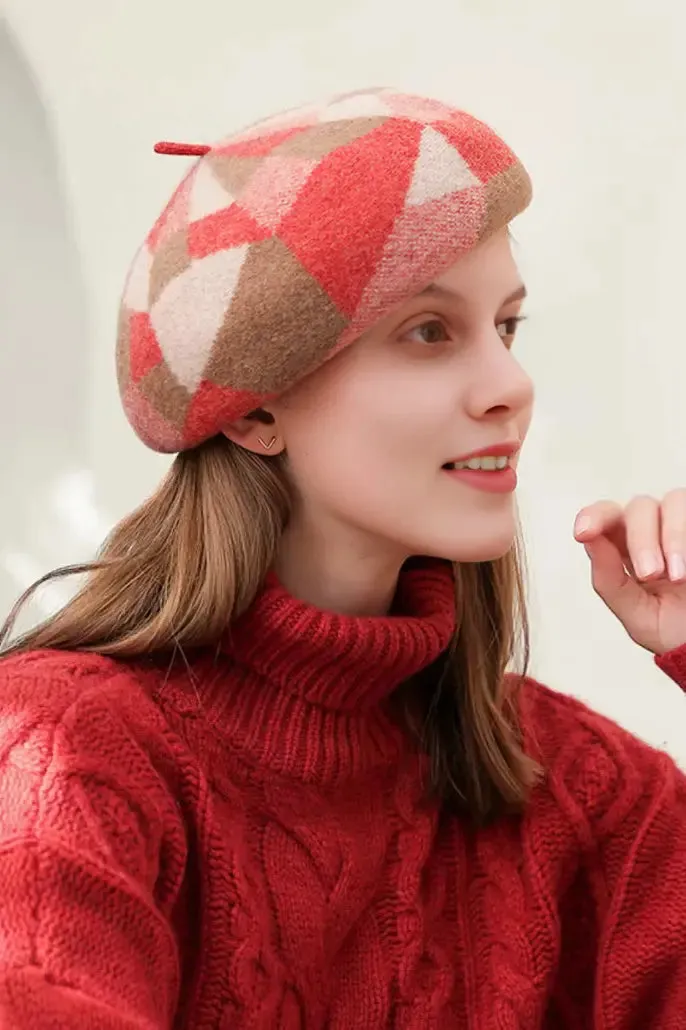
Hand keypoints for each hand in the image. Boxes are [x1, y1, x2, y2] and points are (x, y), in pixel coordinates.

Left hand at [574, 491, 685, 655]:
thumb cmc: (675, 630)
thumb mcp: (638, 616)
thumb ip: (609, 581)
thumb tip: (589, 541)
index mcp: (626, 549)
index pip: (605, 518)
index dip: (592, 516)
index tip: (583, 533)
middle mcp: (654, 531)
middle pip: (638, 508)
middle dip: (641, 540)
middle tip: (650, 574)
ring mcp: (682, 526)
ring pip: (672, 501)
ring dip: (672, 536)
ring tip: (677, 575)